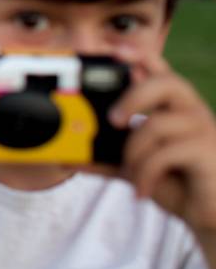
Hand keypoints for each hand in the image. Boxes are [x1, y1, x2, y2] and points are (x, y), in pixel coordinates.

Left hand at [110, 54, 215, 238]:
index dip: (141, 55)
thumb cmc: (175, 181)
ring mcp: (204, 130)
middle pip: (166, 82)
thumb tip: (67, 156)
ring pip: (159, 124)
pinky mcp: (209, 153)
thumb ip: (105, 157)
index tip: (118, 51)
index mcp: (172, 105)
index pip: (160, 69)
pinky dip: (146, 173)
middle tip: (113, 120)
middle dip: (133, 97)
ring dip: (134, 152)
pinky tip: (142, 192)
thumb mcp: (135, 165)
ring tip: (130, 174)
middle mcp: (191, 110)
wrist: (209, 217)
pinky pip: (167, 153)